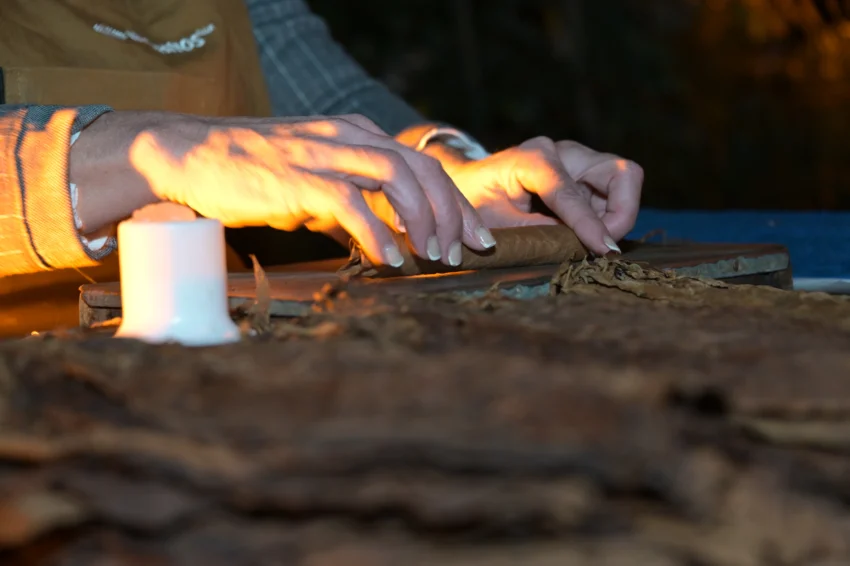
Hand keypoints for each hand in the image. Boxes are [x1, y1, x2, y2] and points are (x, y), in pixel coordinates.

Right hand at [74, 111, 494, 267]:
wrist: (187, 154)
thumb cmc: (250, 173)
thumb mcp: (311, 183)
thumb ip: (347, 205)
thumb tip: (377, 242)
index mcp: (354, 134)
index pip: (422, 162)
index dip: (455, 200)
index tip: (474, 236)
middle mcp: (345, 136)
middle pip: (420, 167)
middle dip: (451, 211)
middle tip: (466, 250)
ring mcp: (320, 153)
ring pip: (394, 176)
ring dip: (422, 219)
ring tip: (434, 256)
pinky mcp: (294, 177)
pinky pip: (348, 202)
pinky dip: (376, 232)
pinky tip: (390, 260)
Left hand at [432, 136, 642, 255]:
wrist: (469, 184)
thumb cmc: (476, 202)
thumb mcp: (497, 224)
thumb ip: (536, 234)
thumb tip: (577, 248)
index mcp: (533, 158)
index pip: (570, 192)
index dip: (590, 224)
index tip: (605, 250)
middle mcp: (563, 152)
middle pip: (620, 172)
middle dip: (622, 212)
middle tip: (603, 245)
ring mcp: (578, 161)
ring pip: (624, 183)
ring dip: (616, 217)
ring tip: (589, 242)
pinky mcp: (585, 177)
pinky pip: (614, 196)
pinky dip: (608, 218)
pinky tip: (585, 235)